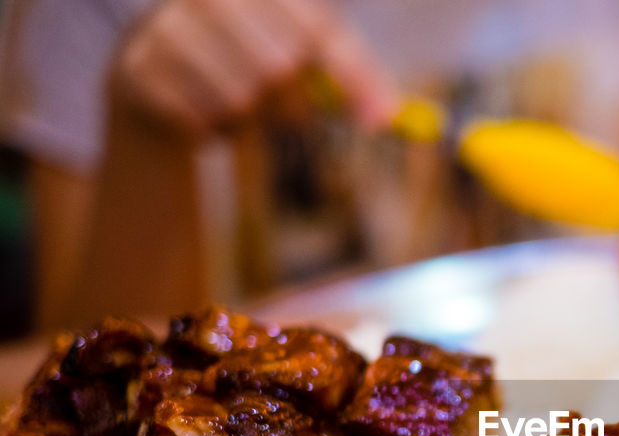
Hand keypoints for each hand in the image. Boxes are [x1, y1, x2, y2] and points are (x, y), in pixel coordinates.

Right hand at [109, 0, 397, 136]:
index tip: (379, 121)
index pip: (319, 32)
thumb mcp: (302, 59)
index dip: (354, 77)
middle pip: (279, 67)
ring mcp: (167, 28)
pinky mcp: (138, 69)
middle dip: (292, 106)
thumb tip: (390, 116)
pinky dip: (212, 133)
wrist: (156, 76)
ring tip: (233, 108)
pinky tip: (202, 116)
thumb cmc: (248, 65)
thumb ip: (351, 78)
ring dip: (247, 122)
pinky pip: (201, 121)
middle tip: (283, 113)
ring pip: (239, 100)